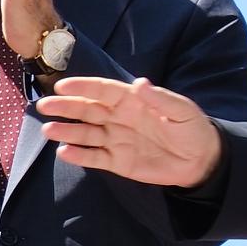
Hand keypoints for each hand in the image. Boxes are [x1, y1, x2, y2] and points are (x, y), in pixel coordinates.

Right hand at [38, 76, 226, 186]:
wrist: (202, 161)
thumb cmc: (193, 130)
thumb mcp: (183, 111)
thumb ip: (160, 98)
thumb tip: (139, 83)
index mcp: (132, 101)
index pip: (104, 90)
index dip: (84, 87)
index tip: (63, 85)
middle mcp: (119, 118)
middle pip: (87, 110)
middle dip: (66, 107)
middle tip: (44, 105)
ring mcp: (116, 139)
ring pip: (86, 133)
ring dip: (67, 131)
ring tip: (48, 130)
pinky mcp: (117, 161)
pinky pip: (94, 157)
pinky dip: (78, 155)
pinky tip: (64, 152)